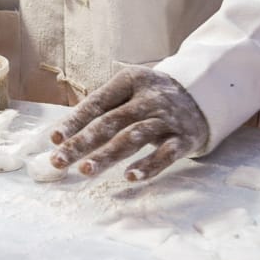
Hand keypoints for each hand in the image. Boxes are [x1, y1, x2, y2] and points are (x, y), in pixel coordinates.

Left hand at [49, 66, 208, 180]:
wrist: (205, 96)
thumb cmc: (153, 98)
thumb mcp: (131, 91)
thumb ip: (103, 108)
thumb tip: (62, 134)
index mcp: (131, 81)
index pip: (98, 102)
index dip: (75, 120)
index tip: (54, 139)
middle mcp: (149, 98)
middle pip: (111, 121)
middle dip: (83, 142)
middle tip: (59, 161)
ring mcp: (168, 118)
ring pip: (134, 137)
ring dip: (108, 155)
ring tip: (85, 170)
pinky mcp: (185, 138)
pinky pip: (166, 154)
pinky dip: (149, 166)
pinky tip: (130, 177)